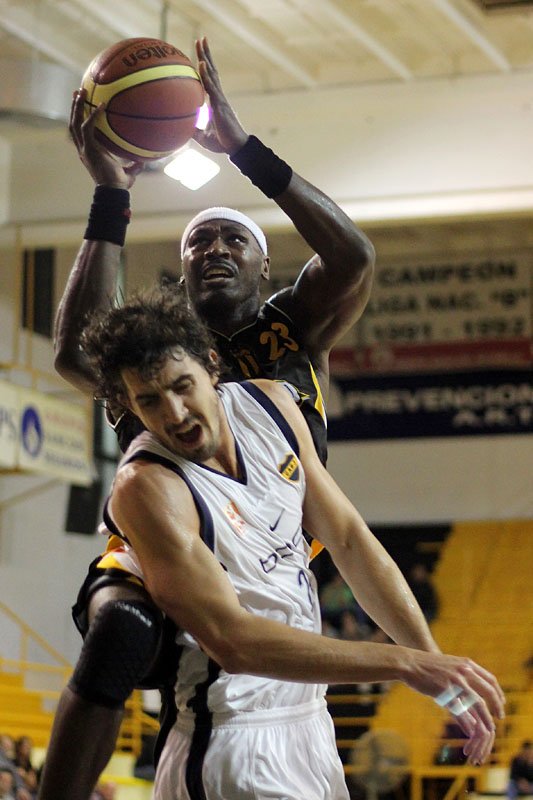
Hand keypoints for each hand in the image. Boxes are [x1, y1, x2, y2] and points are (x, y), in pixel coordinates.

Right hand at [69, 89, 143, 188]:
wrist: (113, 191)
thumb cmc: (120, 186)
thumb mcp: (128, 173)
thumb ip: (134, 165)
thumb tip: (144, 160)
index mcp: (89, 152)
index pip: (80, 133)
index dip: (79, 119)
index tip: (83, 106)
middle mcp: (84, 149)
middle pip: (73, 124)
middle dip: (74, 107)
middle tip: (78, 91)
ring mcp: (85, 148)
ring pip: (75, 122)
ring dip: (77, 106)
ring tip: (82, 91)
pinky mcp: (90, 148)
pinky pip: (88, 127)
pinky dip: (93, 115)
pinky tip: (102, 105)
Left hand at [192, 37, 247, 154]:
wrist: (235, 148)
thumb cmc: (222, 143)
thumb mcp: (203, 137)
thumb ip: (193, 130)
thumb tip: (180, 129)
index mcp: (215, 101)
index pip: (208, 79)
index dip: (204, 66)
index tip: (199, 54)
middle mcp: (218, 96)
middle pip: (212, 70)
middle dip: (206, 54)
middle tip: (201, 38)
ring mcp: (220, 98)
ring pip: (212, 73)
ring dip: (206, 57)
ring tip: (201, 41)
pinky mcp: (220, 104)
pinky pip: (212, 87)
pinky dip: (206, 75)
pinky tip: (202, 64)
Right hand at [406, 651, 504, 764]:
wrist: (410, 662)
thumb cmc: (428, 665)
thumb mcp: (450, 664)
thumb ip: (463, 672)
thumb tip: (473, 683)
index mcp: (466, 664)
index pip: (490, 679)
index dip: (498, 693)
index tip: (501, 703)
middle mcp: (464, 671)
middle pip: (488, 692)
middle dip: (497, 706)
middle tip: (500, 717)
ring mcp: (455, 681)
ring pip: (478, 703)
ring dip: (486, 718)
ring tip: (489, 729)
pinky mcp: (445, 691)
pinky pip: (461, 709)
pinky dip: (468, 722)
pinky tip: (471, 731)